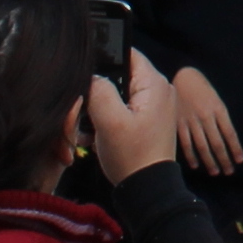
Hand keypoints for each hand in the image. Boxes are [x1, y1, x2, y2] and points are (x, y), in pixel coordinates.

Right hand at [86, 52, 180, 179]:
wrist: (147, 189)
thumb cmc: (132, 155)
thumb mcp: (110, 121)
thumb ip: (100, 91)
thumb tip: (93, 77)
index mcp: (154, 83)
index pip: (127, 54)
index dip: (104, 60)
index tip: (86, 77)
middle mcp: (159, 90)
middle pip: (121, 75)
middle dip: (99, 91)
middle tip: (83, 110)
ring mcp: (154, 106)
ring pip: (119, 95)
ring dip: (101, 108)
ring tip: (88, 128)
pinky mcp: (148, 121)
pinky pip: (123, 110)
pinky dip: (108, 119)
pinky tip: (94, 135)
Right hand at [168, 64, 242, 178]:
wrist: (183, 77)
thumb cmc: (203, 90)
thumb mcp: (217, 100)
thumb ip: (221, 118)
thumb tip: (228, 139)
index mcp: (219, 109)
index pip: (230, 133)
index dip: (235, 148)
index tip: (240, 160)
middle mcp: (206, 117)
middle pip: (217, 143)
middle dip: (224, 159)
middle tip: (229, 172)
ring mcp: (191, 121)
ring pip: (202, 146)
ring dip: (210, 161)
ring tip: (216, 172)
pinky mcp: (178, 123)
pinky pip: (186, 143)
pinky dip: (191, 155)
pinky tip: (196, 165)